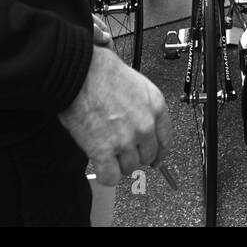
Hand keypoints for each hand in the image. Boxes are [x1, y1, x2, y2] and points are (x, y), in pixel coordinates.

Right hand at [59, 46, 171, 185]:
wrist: (80, 71)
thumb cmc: (101, 71)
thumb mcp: (135, 82)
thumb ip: (142, 105)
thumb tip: (138, 118)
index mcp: (155, 105)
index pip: (166, 139)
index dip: (160, 153)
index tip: (157, 158)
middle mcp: (144, 125)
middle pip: (147, 156)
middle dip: (135, 155)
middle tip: (123, 151)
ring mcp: (125, 139)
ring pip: (130, 167)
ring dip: (119, 164)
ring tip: (109, 154)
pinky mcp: (103, 150)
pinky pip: (110, 176)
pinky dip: (106, 175)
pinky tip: (101, 166)